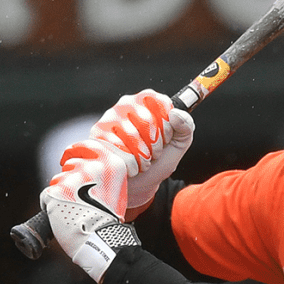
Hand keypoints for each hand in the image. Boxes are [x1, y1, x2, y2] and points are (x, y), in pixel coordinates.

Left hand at [40, 140, 136, 281]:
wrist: (101, 240)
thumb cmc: (108, 219)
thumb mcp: (116, 188)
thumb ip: (104, 172)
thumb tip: (87, 163)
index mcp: (111, 163)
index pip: (86, 146)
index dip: (75, 150)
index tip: (69, 155)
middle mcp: (92, 167)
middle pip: (69, 163)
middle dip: (69, 177)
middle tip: (77, 196)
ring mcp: (73, 178)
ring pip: (57, 179)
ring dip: (61, 191)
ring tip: (73, 208)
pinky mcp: (57, 192)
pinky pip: (47, 194)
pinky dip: (51, 204)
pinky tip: (63, 214)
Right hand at [85, 91, 193, 214]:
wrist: (139, 183)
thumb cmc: (158, 160)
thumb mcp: (179, 144)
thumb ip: (186, 127)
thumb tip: (176, 114)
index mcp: (148, 100)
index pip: (161, 104)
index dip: (167, 127)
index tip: (166, 137)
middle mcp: (127, 103)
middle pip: (147, 121)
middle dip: (156, 144)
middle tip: (154, 152)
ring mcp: (110, 117)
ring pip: (132, 136)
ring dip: (143, 156)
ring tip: (143, 160)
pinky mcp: (97, 134)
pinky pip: (119, 150)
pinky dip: (131, 164)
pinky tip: (130, 165)